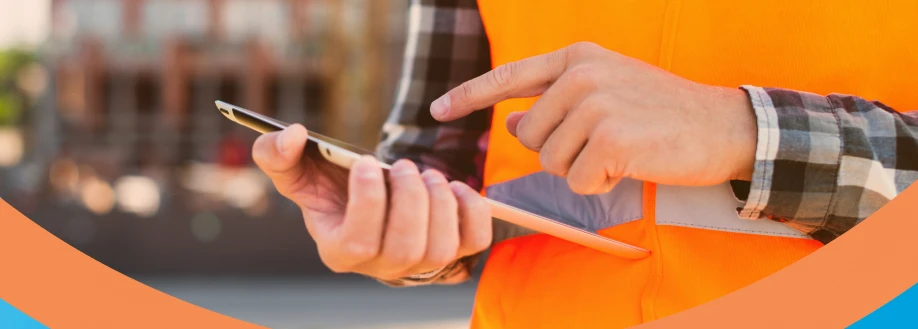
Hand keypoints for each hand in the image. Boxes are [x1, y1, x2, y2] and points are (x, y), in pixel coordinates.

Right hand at [252, 124, 491, 280]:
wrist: (372, 197)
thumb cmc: (331, 186)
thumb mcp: (298, 171)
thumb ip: (276, 155)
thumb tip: (290, 135)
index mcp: (340, 251)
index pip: (359, 242)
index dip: (368, 201)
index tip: (367, 161)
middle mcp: (382, 267)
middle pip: (405, 248)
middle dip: (409, 199)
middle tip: (403, 165)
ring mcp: (421, 264)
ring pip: (440, 249)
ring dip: (439, 202)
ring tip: (427, 173)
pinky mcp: (455, 252)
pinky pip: (474, 240)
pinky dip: (471, 211)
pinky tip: (455, 187)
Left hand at [431, 42, 756, 193]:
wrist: (722, 124)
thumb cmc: (661, 112)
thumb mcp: (605, 93)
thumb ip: (554, 104)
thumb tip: (510, 122)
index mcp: (577, 57)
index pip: (509, 76)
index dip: (469, 95)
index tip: (437, 110)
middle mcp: (581, 74)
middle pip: (530, 135)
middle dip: (558, 153)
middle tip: (603, 144)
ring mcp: (596, 103)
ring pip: (550, 161)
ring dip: (581, 170)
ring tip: (620, 151)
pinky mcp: (611, 137)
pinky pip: (577, 181)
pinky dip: (600, 185)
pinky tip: (629, 165)